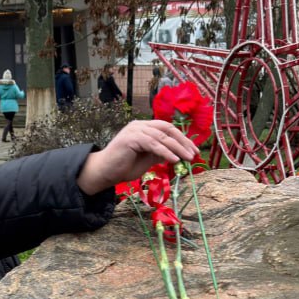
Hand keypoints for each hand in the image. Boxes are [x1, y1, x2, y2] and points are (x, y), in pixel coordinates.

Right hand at [77, 119, 197, 195]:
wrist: (104, 172)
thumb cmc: (123, 167)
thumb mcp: (147, 160)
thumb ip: (159, 154)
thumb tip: (176, 154)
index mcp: (143, 128)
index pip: (167, 129)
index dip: (182, 139)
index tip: (193, 151)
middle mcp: (139, 125)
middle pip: (167, 129)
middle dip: (183, 141)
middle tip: (194, 154)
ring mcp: (134, 130)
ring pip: (161, 136)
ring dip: (177, 148)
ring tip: (188, 158)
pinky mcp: (131, 138)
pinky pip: (153, 144)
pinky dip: (165, 152)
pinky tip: (174, 160)